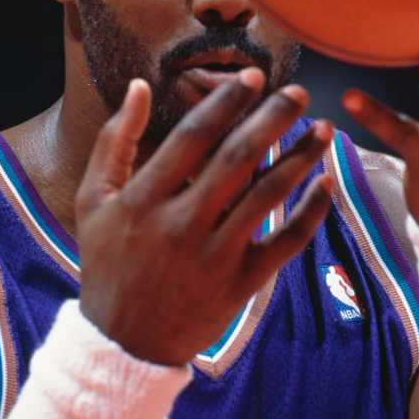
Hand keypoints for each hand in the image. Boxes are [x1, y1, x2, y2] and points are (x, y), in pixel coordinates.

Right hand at [76, 68, 333, 364]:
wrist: (123, 343)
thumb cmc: (107, 262)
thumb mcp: (92, 200)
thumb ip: (114, 140)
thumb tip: (138, 85)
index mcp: (143, 198)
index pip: (193, 136)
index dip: (226, 101)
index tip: (253, 75)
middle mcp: (180, 224)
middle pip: (237, 159)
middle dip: (272, 119)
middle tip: (298, 91)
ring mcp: (214, 256)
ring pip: (267, 197)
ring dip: (300, 158)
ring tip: (324, 128)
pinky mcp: (240, 284)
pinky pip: (285, 243)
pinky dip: (310, 214)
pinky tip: (326, 184)